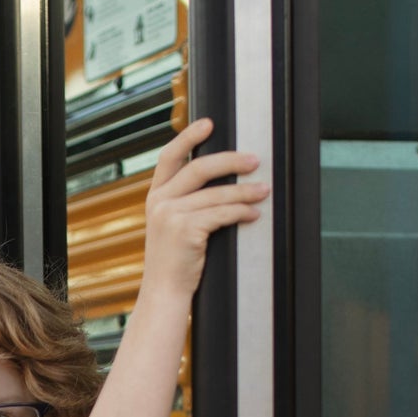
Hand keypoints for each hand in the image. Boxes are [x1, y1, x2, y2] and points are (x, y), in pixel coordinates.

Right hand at [141, 116, 267, 300]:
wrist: (164, 293)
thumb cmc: (174, 262)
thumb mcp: (170, 226)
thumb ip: (185, 202)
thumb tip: (221, 181)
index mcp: (155, 196)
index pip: (169, 156)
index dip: (189, 137)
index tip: (209, 123)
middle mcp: (159, 202)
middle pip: (199, 168)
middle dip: (231, 161)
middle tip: (254, 160)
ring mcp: (170, 216)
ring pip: (216, 194)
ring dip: (245, 191)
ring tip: (263, 190)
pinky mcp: (184, 230)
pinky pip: (221, 214)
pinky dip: (241, 212)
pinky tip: (252, 214)